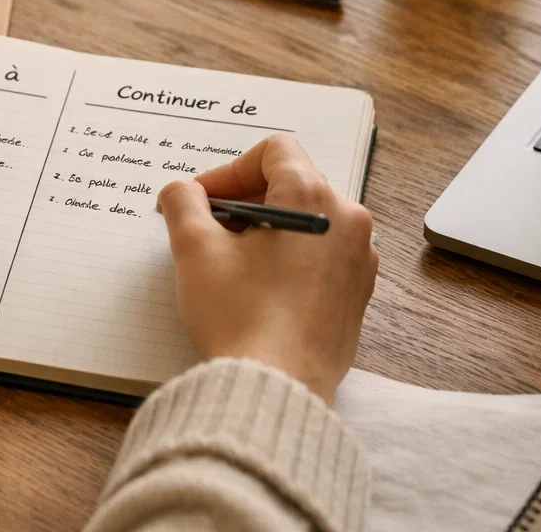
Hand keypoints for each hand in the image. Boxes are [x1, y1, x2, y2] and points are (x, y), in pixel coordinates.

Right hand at [158, 134, 376, 403]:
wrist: (278, 389)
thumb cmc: (241, 318)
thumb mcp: (195, 250)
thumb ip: (183, 203)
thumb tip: (182, 191)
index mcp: (314, 199)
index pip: (274, 151)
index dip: (230, 169)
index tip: (202, 200)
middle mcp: (348, 222)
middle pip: (291, 185)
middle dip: (244, 200)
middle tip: (207, 229)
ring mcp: (359, 260)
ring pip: (307, 222)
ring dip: (266, 229)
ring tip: (230, 261)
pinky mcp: (357, 294)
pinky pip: (321, 256)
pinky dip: (288, 258)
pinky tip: (257, 288)